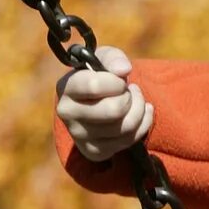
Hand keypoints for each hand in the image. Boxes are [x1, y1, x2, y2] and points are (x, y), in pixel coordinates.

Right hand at [57, 45, 153, 162]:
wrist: (96, 102)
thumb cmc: (100, 76)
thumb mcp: (104, 59)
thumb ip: (113, 58)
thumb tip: (123, 70)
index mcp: (66, 87)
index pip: (94, 86)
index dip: (116, 83)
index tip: (120, 81)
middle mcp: (67, 113)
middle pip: (114, 110)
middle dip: (130, 98)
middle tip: (128, 91)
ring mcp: (79, 134)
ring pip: (125, 126)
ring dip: (139, 109)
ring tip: (135, 100)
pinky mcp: (93, 150)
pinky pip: (128, 140)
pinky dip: (142, 124)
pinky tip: (140, 114)